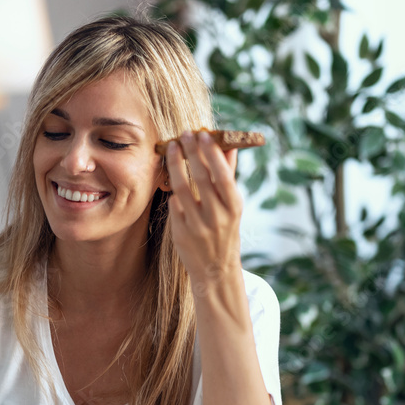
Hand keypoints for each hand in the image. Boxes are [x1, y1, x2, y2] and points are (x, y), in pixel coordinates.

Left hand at [165, 131, 242, 289]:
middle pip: (200, 177)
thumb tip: (229, 146)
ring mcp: (197, 225)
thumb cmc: (225, 231)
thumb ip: (229, 176)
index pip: (221, 174)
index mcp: (233, 206)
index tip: (202, 135)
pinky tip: (171, 180)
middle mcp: (217, 215)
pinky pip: (174, 205)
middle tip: (183, 134)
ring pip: (181, 188)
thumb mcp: (233, 206)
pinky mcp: (181, 233)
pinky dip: (173, 191)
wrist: (215, 270)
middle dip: (190, 152)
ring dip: (174, 165)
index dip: (211, 153)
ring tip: (170, 148)